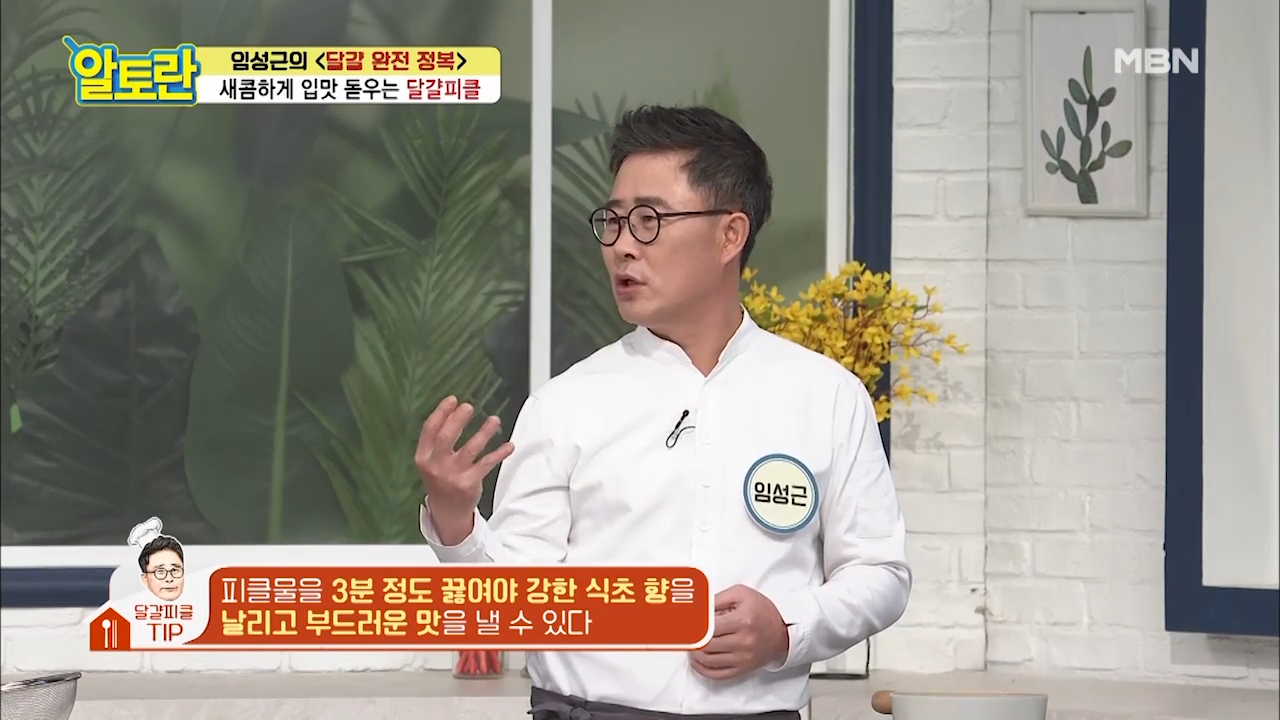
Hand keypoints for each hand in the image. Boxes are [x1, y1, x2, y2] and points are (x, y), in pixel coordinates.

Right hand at [414, 396, 513, 525]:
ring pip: (471, 449)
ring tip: (495, 420)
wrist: (447, 512)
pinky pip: (487, 463)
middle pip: (447, 437)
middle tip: (469, 406)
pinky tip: (509, 445)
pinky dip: (499, 453)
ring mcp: (453, 475)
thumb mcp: (430, 462)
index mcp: (423, 457)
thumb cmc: (440, 479)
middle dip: (458, 419)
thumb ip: (436, 441)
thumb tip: (453, 410)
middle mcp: (436, 466)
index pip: (429, 430)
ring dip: (484, 432)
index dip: (441, 413)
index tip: (453, 399)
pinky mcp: (470, 483)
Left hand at [689, 584, 788, 680]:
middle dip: (692, 639)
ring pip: (708, 660)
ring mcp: (743, 658)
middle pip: (706, 645)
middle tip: (685, 633)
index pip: (708, 627)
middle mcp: (743, 642)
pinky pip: (717, 674)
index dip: (693, 625)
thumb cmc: (761, 610)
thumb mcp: (741, 594)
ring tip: (691, 644)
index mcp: (742, 621)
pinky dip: (702, 669)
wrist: (783, 632)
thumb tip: (696, 609)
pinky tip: (696, 661)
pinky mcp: (743, 669)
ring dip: (694, 653)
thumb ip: (717, 599)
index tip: (684, 623)